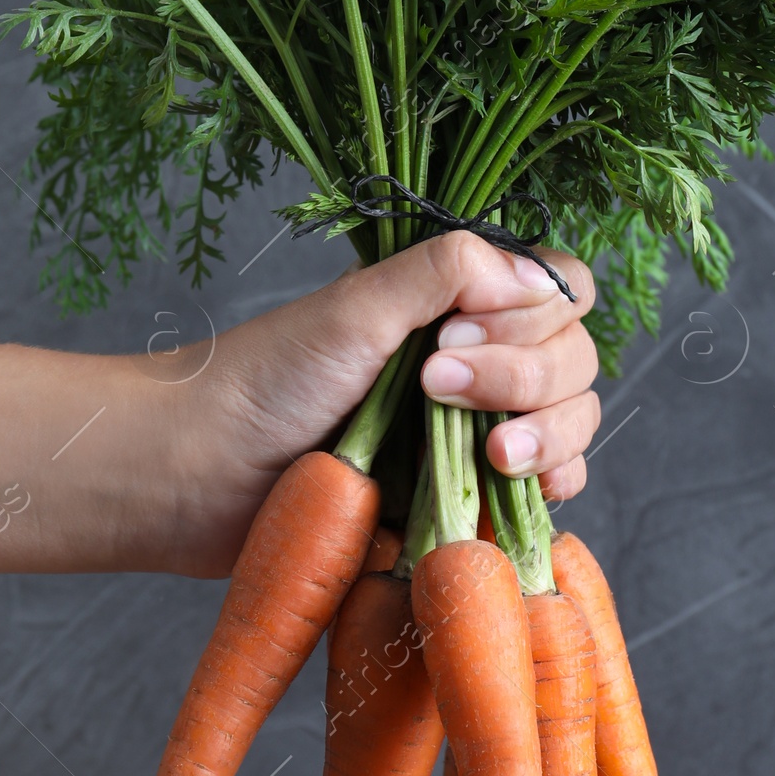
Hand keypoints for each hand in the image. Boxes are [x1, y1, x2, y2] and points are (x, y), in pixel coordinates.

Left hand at [0, 233, 597, 578]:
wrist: (198, 479)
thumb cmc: (262, 382)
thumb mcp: (355, 309)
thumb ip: (445, 273)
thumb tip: (534, 275)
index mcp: (455, 304)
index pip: (558, 291)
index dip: (535, 316)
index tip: (460, 338)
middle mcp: (476, 362)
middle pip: (575, 359)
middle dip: (529, 377)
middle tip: (439, 389)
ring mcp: (473, 434)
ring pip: (574, 426)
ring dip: (549, 435)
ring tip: (488, 455)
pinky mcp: (462, 502)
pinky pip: (543, 498)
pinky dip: (544, 490)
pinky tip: (506, 488)